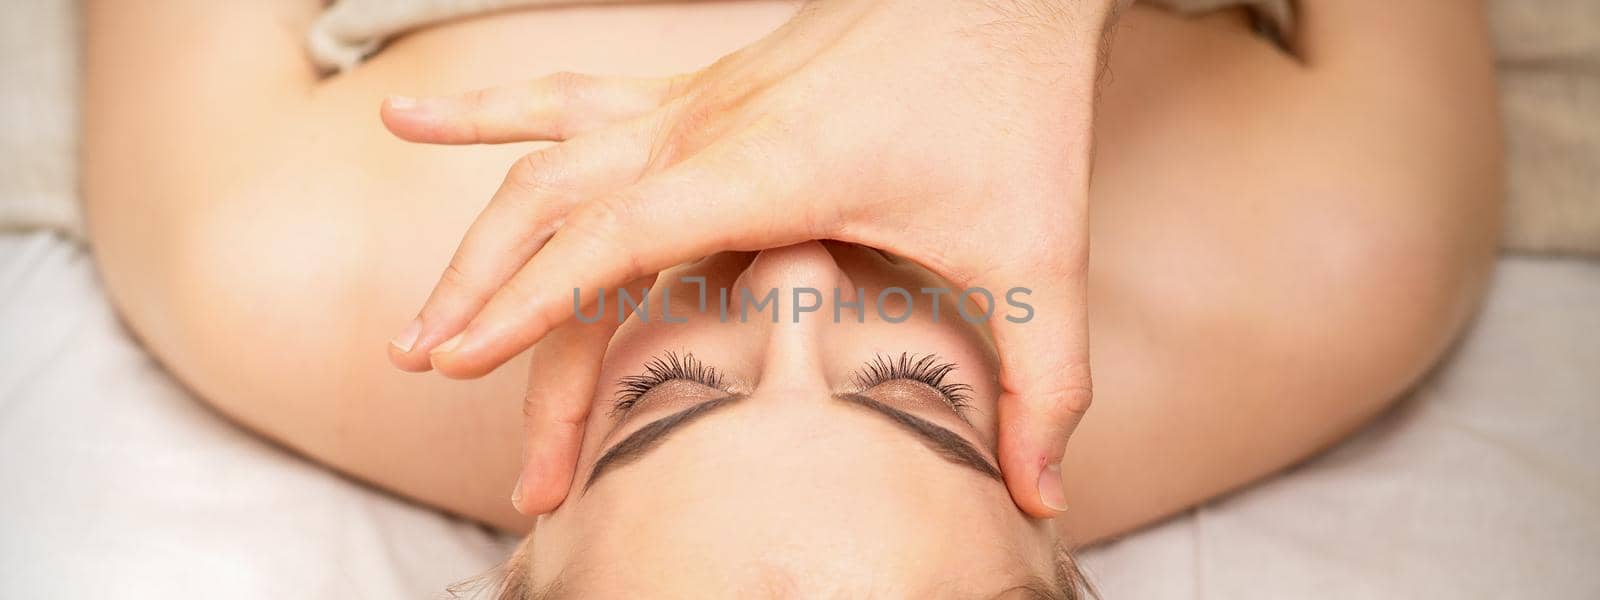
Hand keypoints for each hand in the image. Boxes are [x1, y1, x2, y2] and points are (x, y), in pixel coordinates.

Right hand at [382, 0, 1119, 517]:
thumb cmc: (1016, 108)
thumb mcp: (1036, 255)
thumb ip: (1045, 380)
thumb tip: (1040, 492)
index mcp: (768, 170)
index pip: (613, 237)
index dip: (528, 300)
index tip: (456, 359)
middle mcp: (709, 127)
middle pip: (556, 214)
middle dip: (488, 304)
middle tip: (436, 384)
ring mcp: (697, 101)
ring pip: (545, 160)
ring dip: (474, 239)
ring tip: (417, 323)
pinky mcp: (702, 89)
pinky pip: (571, 98)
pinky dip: (488, 115)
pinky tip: (408, 117)